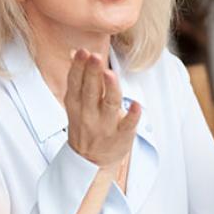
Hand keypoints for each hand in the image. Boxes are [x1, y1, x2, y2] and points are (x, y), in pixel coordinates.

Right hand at [64, 49, 140, 168]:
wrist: (90, 161)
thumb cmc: (86, 124)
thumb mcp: (76, 103)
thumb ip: (78, 78)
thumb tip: (75, 51)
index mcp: (76, 104)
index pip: (76, 83)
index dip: (79, 67)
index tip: (82, 52)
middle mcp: (89, 114)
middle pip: (90, 91)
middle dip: (92, 73)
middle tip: (95, 56)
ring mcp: (105, 126)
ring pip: (109, 105)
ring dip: (110, 89)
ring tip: (110, 74)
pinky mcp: (121, 136)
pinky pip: (127, 125)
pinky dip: (132, 116)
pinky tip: (137, 105)